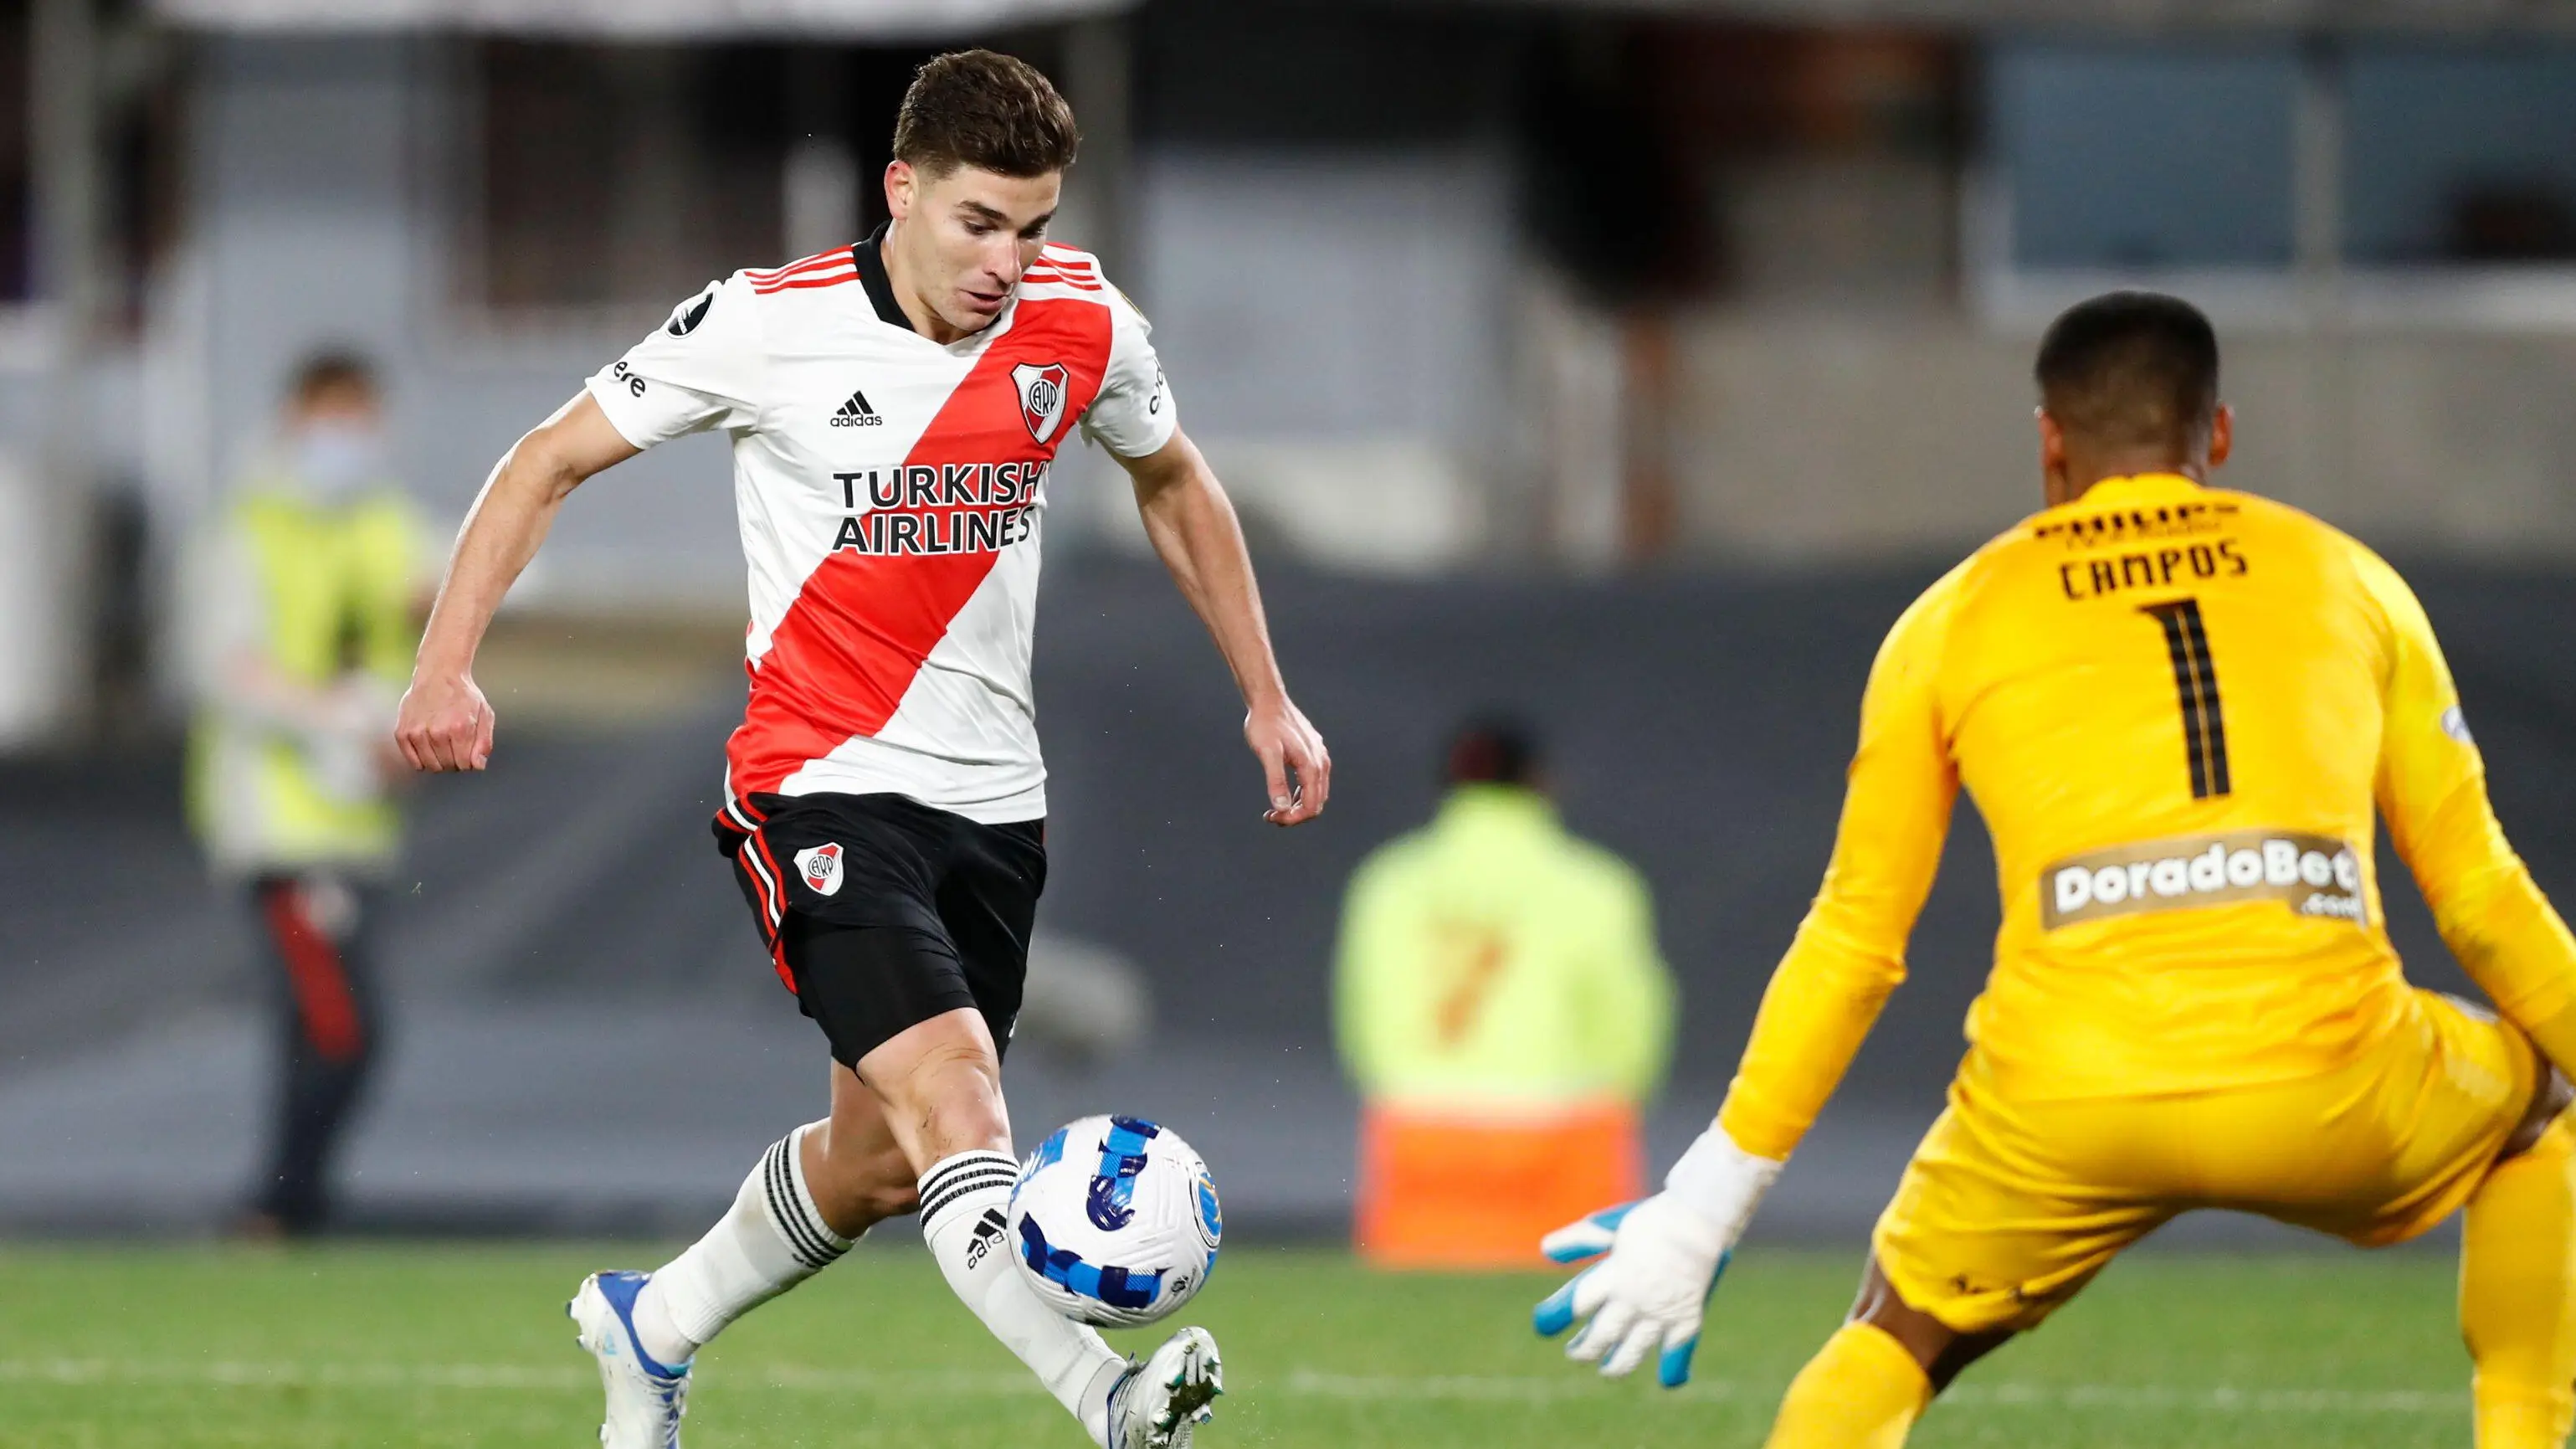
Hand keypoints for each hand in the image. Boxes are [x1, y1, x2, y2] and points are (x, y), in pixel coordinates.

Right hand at [394, 668, 494, 771]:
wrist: (438, 674)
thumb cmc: (463, 695)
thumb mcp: (484, 714)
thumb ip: (484, 742)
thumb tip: (477, 766)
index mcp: (459, 728)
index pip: (465, 765)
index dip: (468, 762)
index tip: (467, 752)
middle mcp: (437, 732)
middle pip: (447, 766)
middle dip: (455, 762)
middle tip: (455, 746)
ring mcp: (417, 733)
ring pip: (430, 766)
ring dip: (439, 762)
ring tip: (442, 745)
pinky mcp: (402, 732)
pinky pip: (413, 762)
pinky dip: (422, 760)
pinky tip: (429, 748)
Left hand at [1245, 694, 1328, 825]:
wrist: (1268, 700)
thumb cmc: (1265, 725)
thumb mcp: (1267, 753)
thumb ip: (1276, 780)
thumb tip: (1281, 808)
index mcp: (1311, 765)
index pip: (1311, 806)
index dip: (1293, 818)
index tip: (1272, 817)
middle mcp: (1321, 763)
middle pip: (1316, 803)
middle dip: (1295, 815)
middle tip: (1271, 816)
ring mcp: (1319, 757)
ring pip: (1316, 794)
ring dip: (1298, 807)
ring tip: (1274, 810)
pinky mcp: (1313, 753)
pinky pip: (1313, 782)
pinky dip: (1301, 794)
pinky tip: (1284, 794)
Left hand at [1534, 1195, 1732, 1386]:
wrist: (1701, 1220)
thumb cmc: (1652, 1220)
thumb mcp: (1609, 1225)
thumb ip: (1578, 1240)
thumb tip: (1546, 1251)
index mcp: (1613, 1276)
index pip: (1576, 1304)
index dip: (1554, 1317)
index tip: (1543, 1327)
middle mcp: (1634, 1300)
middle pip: (1601, 1336)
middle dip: (1584, 1349)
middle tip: (1575, 1353)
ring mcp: (1661, 1313)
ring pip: (1633, 1351)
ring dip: (1617, 1365)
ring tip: (1607, 1370)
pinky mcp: (1687, 1319)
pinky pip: (1677, 1352)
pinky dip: (1672, 1369)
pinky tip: (1667, 1381)